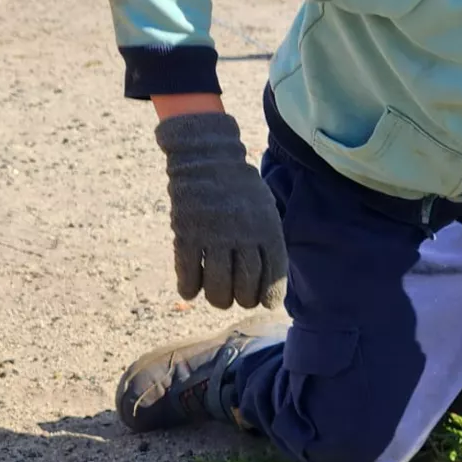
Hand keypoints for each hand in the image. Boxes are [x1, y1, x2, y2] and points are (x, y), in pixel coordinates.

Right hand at [155, 112, 287, 309]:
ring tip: (219, 300)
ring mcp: (214, 235)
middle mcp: (243, 234)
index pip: (273, 272)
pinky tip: (190, 292)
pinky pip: (189, 269)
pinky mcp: (188, 232)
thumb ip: (268, 239)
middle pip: (246, 283)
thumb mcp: (266, 208)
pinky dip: (189, 286)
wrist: (206, 158)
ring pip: (218, 283)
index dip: (270, 294)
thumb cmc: (240, 188)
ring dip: (219, 299)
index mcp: (267, 228)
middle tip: (239, 301)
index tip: (266, 303)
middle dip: (244, 300)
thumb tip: (270, 276)